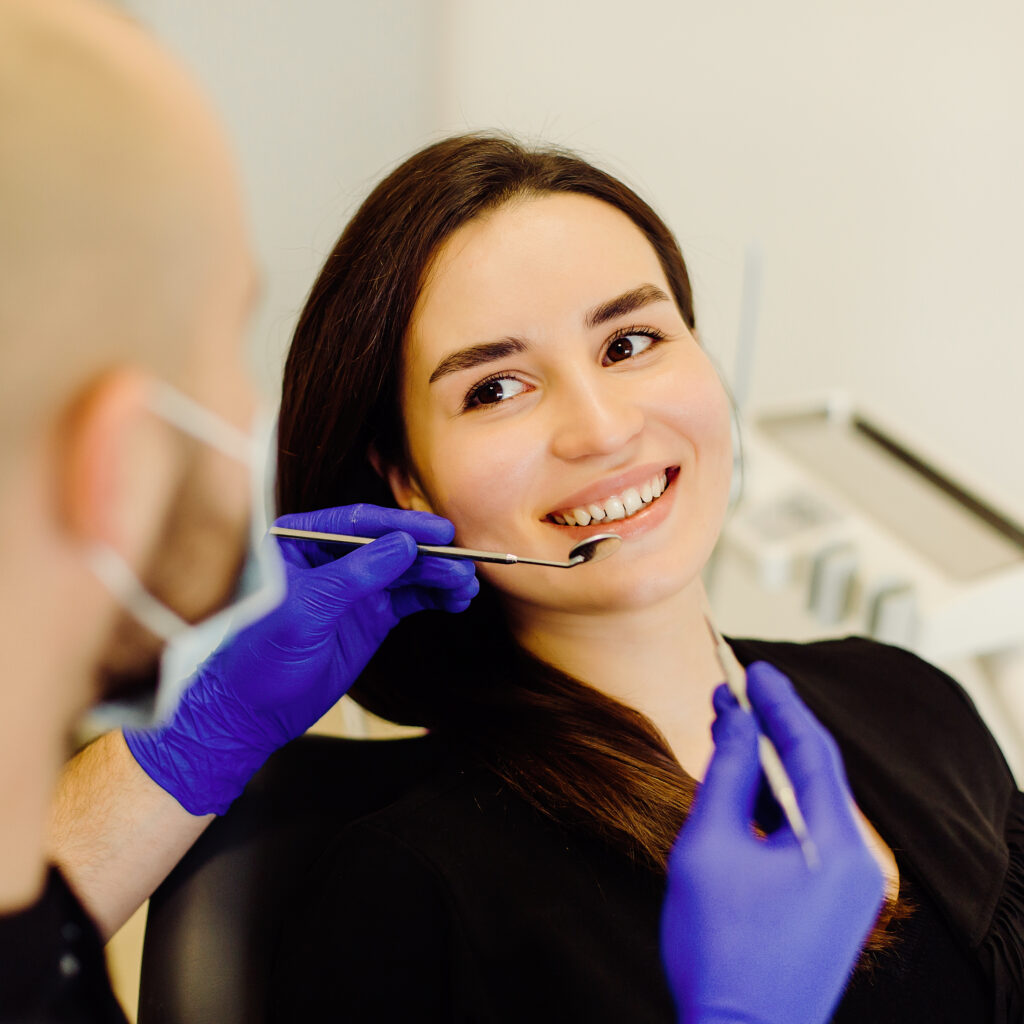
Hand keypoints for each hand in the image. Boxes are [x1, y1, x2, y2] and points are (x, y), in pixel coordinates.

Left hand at [124, 505, 477, 814]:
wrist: (250, 714)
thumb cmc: (256, 657)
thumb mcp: (303, 610)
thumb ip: (354, 575)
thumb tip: (403, 545)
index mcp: (301, 542)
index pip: (359, 523)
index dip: (402, 525)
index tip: (439, 532)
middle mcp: (332, 559)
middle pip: (391, 544)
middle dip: (429, 554)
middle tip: (464, 562)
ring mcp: (354, 588)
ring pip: (406, 570)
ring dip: (438, 575)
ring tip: (466, 584)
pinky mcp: (370, 616)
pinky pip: (409, 598)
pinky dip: (434, 597)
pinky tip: (455, 599)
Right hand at [660, 661, 884, 1023]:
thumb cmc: (719, 949)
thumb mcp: (708, 845)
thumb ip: (724, 772)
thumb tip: (732, 717)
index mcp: (837, 845)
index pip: (811, 750)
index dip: (780, 702)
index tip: (755, 668)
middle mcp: (856, 862)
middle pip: (816, 772)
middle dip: (776, 726)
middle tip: (739, 689)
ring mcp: (847, 886)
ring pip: (810, 802)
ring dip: (771, 764)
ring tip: (731, 727)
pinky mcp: (830, 902)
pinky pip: (806, 833)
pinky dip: (775, 802)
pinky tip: (743, 785)